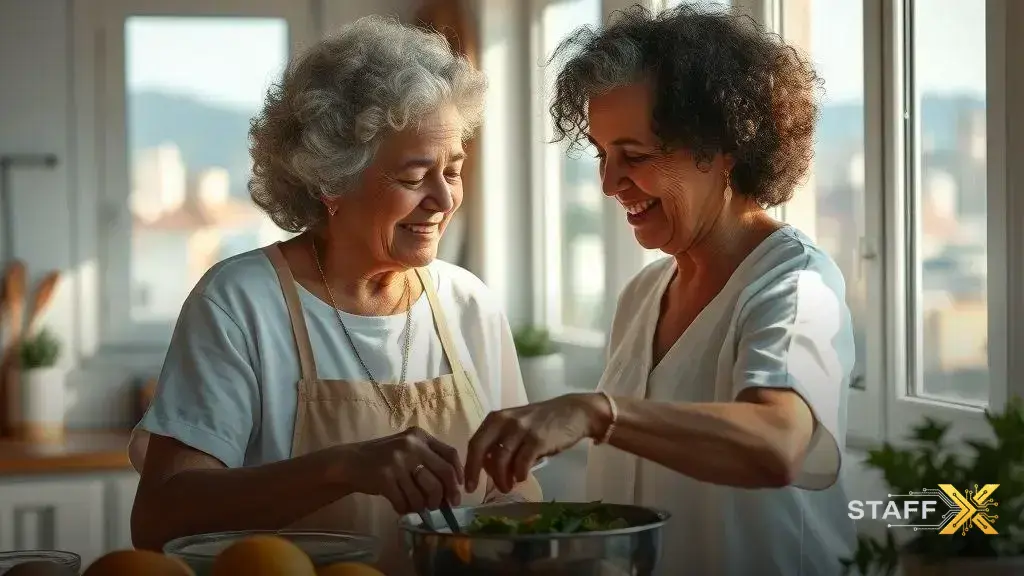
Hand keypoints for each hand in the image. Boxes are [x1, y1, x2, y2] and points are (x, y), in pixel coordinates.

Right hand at [336, 426, 464, 514]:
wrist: (351, 461)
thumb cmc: (385, 457)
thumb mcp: (408, 448)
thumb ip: (429, 459)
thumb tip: (453, 488)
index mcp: (420, 436)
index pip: (450, 454)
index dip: (458, 474)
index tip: (459, 489)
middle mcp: (411, 445)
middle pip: (443, 475)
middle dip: (446, 495)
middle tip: (442, 506)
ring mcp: (398, 461)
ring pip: (424, 493)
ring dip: (422, 506)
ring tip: (417, 507)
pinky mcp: (385, 478)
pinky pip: (404, 502)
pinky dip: (405, 509)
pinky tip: (401, 507)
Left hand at [465, 393, 610, 493]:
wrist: (574, 412)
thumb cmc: (543, 422)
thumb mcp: (517, 426)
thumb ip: (502, 443)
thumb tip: (488, 468)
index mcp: (497, 418)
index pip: (475, 442)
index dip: (469, 465)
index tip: (468, 484)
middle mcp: (505, 421)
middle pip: (480, 449)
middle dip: (474, 472)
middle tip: (475, 489)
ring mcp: (521, 429)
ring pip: (500, 459)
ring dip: (502, 478)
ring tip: (506, 487)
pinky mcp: (538, 439)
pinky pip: (521, 463)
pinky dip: (519, 474)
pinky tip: (522, 478)